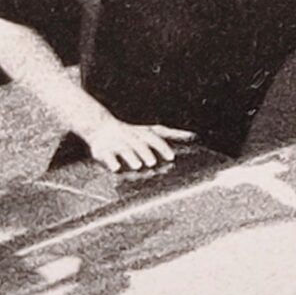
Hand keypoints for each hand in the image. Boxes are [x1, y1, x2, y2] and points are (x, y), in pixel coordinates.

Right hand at [79, 116, 193, 172]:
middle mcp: (132, 137)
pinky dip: (112, 161)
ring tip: (138, 165)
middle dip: (147, 152)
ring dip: (132, 157)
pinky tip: (116, 168)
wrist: (102, 126)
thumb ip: (172, 134)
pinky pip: (108, 155)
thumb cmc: (134, 133)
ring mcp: (118, 143)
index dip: (163, 147)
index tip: (171, 158)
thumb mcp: (152, 130)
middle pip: (140, 144)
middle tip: (153, 162)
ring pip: (126, 150)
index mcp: (144, 133)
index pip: (156, 137)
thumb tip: (194, 135)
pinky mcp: (103, 149)